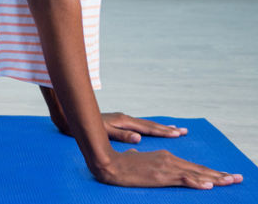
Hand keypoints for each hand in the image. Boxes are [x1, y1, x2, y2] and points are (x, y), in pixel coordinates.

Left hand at [52, 111, 188, 143]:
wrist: (73, 119)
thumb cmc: (88, 127)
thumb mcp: (104, 132)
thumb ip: (121, 135)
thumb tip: (138, 138)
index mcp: (124, 121)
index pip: (148, 128)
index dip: (163, 132)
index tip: (178, 134)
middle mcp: (126, 118)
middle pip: (150, 124)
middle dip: (167, 129)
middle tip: (184, 131)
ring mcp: (123, 119)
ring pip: (146, 124)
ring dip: (160, 127)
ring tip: (174, 129)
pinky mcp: (119, 122)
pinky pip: (140, 125)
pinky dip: (150, 128)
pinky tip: (153, 130)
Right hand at [95, 147, 243, 189]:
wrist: (108, 163)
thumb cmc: (119, 163)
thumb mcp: (135, 160)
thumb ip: (141, 159)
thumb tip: (136, 155)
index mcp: (166, 157)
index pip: (193, 167)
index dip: (210, 172)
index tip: (225, 175)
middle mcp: (170, 160)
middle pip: (200, 169)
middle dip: (221, 175)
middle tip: (239, 178)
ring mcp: (166, 167)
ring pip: (196, 173)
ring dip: (216, 179)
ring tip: (231, 181)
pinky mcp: (161, 175)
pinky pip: (184, 179)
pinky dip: (198, 182)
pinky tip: (209, 186)